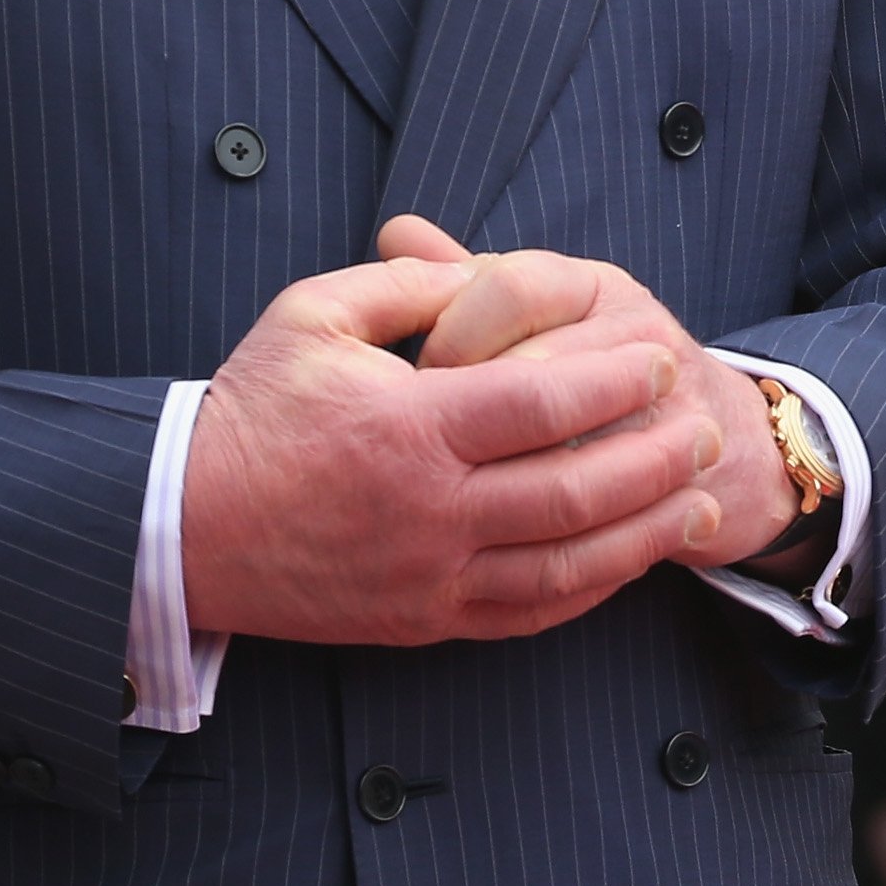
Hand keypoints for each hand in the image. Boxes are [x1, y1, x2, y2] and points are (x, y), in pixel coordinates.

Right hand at [178, 232, 722, 650]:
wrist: (181, 528)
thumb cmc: (250, 410)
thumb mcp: (312, 314)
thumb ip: (407, 281)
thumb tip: (483, 264)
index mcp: (407, 427)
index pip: (541, 406)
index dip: (614, 383)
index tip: (659, 358)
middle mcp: (427, 510)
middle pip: (573, 492)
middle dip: (656, 459)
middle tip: (704, 427)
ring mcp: (429, 576)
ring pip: (566, 565)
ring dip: (646, 533)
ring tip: (702, 500)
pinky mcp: (423, 622)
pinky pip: (528, 614)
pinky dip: (591, 589)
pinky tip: (632, 558)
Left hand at [395, 218, 795, 573]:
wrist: (719, 438)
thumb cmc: (597, 364)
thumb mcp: (540, 307)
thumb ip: (464, 274)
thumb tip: (395, 230)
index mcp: (593, 285)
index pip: (508, 286)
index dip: (451, 332)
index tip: (420, 375)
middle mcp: (637, 332)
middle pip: (532, 366)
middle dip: (470, 412)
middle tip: (432, 445)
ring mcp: (666, 405)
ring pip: (564, 441)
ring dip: (505, 470)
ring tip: (471, 487)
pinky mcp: (678, 472)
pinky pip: (596, 504)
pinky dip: (545, 519)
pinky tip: (509, 527)